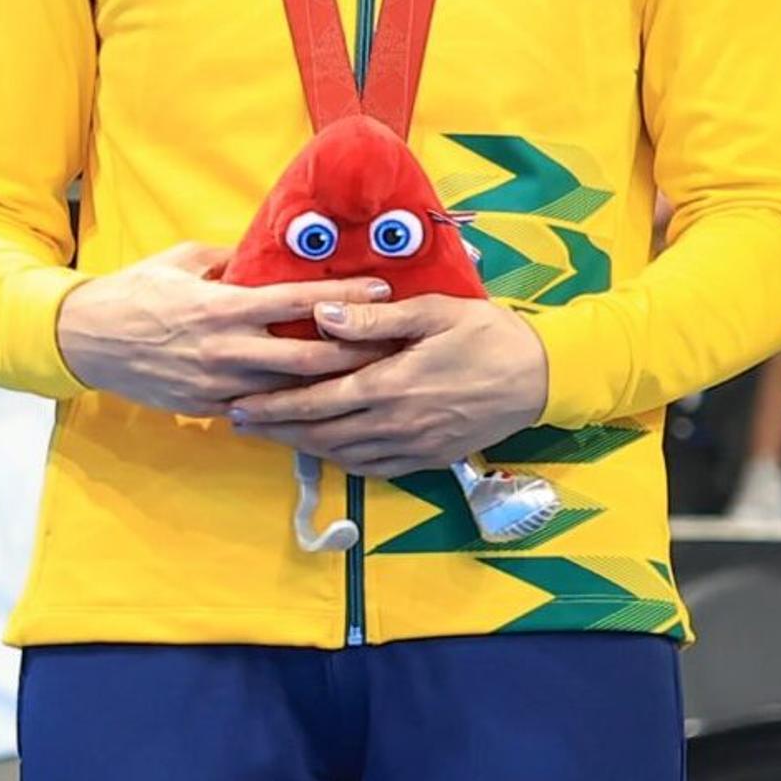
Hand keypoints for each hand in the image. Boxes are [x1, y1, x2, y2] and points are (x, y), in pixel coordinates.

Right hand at [52, 242, 399, 415]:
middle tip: (396, 344)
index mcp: (224, 307)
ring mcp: (217, 384)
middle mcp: (226, 349)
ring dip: (333, 386)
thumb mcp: (183, 261)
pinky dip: (294, 406)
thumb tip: (271, 254)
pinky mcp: (207, 408)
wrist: (81, 340)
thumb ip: (232, 260)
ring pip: (291, 392)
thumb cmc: (133, 293)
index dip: (345, 296)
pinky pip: (262, 410)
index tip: (382, 289)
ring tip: (375, 376)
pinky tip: (326, 402)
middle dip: (357, 353)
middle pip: (310, 358)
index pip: (299, 302)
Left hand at [224, 294, 554, 473]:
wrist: (542, 377)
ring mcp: (412, 445)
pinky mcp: (429, 458)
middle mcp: (394, 422)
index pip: (316, 399)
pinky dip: (342, 461)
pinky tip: (328, 451)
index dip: (272, 404)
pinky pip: (373, 469)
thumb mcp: (436, 312)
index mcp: (391, 384)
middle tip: (239, 422)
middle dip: (275, 427)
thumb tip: (322, 315)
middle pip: (320, 432)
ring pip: (342, 454)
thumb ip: (377, 318)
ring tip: (274, 435)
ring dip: (302, 446)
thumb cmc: (490, 335)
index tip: (238, 402)